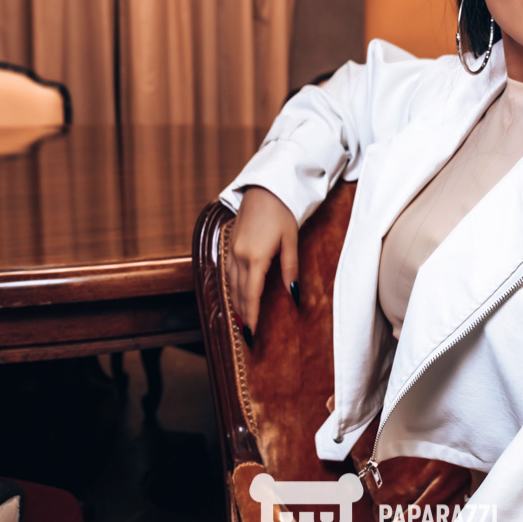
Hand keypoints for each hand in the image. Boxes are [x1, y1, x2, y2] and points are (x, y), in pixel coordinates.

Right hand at [227, 186, 299, 344]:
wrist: (266, 187)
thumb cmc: (283, 211)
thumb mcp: (291, 241)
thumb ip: (290, 268)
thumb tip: (294, 293)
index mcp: (255, 257)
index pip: (252, 294)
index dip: (251, 315)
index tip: (252, 333)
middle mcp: (239, 255)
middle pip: (239, 292)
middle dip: (243, 314)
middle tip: (247, 334)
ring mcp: (232, 249)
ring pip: (232, 283)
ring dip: (236, 303)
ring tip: (241, 320)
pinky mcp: (231, 243)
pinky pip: (229, 272)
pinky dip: (232, 287)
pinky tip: (236, 294)